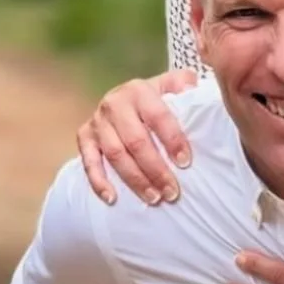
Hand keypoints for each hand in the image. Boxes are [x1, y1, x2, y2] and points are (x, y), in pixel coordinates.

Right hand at [77, 70, 196, 205]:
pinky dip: (99, 181)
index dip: (172, 140)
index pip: (158, 117)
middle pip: (136, 141)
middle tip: (172, 191)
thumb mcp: (173, 85)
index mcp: (139, 90)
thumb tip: (198, 95)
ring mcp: (98, 121)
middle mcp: (114, 104)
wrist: (125, 96)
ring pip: (115, 154)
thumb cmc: (157, 98)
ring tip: (154, 198)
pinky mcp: (85, 136)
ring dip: (135, 179)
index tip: (185, 162)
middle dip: (155, 169)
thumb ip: (187, 86)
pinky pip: (88, 162)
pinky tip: (112, 198)